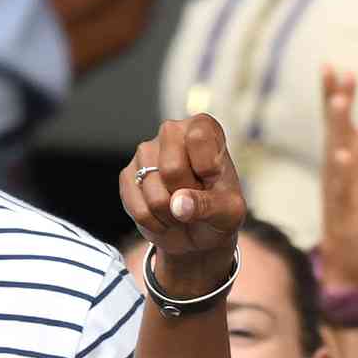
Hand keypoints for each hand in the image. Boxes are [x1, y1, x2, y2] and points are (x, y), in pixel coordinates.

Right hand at [121, 115, 247, 293]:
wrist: (198, 229)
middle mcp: (171, 132)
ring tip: (180, 208)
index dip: (207, 169)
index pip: (198, 139)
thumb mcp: (229, 211)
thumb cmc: (218, 209)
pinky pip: (139, 209)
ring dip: (170, 214)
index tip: (213, 178)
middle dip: (186, 195)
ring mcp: (145, 152)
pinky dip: (155, 223)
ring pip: (154, 195)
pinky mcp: (127, 175)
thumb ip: (210, 204)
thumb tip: (178, 204)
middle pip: (172, 170)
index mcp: (202, 127)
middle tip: (195, 196)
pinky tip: (164, 215)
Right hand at [320, 67, 357, 291]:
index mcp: (347, 153)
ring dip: (336, 127)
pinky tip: (344, 153)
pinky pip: (342, 188)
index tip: (333, 64)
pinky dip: (342, 171)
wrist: (355, 256)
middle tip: (338, 72)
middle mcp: (338, 167)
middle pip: (335, 128)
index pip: (339, 118)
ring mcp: (339, 189)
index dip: (335, 92)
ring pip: (334, 153)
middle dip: (335, 101)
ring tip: (338, 101)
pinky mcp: (345, 211)